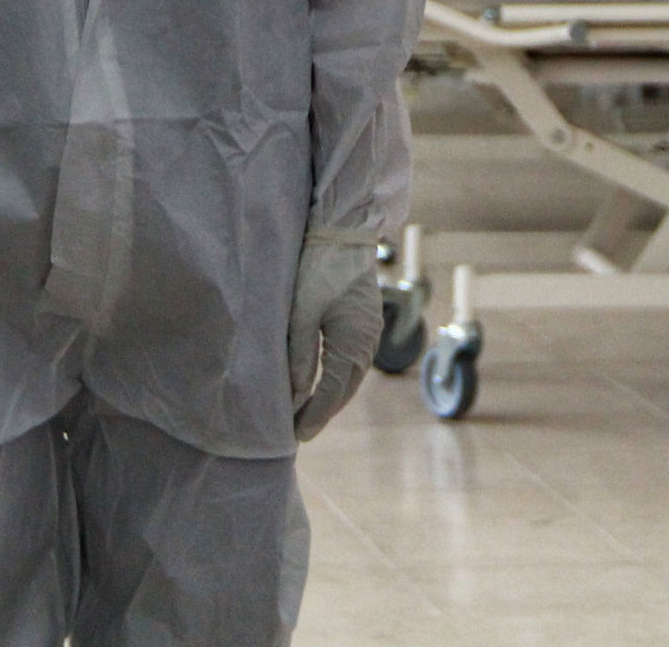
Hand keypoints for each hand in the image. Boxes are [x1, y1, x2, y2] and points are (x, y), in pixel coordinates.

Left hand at [287, 228, 382, 441]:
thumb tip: (297, 394)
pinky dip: (339, 379)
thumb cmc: (318, 268)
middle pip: (345, 391)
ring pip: (351, 378)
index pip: (332, 392)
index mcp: (352, 342)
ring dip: (331, 398)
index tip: (297, 436)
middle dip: (322, 412)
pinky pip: (354, 363)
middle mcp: (367, 342)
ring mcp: (371, 333)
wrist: (344, 232)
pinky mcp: (367, 323)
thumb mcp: (301, 312)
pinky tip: (324, 384)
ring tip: (308, 413)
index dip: (314, 416)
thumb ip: (300, 355)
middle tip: (299, 432)